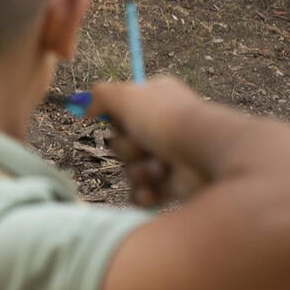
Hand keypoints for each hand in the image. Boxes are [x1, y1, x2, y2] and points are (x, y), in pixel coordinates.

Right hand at [87, 77, 209, 206]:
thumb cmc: (167, 121)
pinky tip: (153, 191)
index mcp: (158, 99)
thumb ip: (99, 96)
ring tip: (156, 170)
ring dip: (138, 172)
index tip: (115, 120)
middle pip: (124, 142)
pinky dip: (145, 193)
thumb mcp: (126, 96)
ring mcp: (172, 155)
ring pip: (132, 169)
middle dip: (127, 150)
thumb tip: (83, 106)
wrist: (206, 157)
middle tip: (141, 147)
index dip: (116, 119)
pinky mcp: (175, 184)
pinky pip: (144, 192)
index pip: (124, 109)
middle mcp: (166, 126)